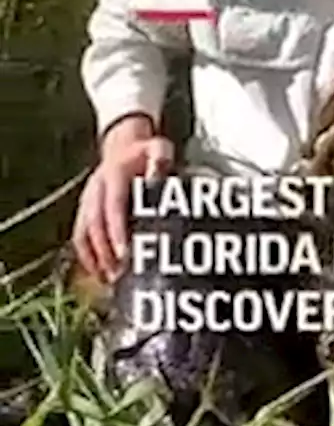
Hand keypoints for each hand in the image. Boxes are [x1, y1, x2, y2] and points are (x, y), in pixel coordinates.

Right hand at [72, 116, 173, 281]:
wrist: (123, 145)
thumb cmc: (146, 152)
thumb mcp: (159, 148)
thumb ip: (161, 160)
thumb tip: (159, 178)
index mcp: (112, 175)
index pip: (112, 205)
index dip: (116, 230)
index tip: (124, 251)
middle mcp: (95, 189)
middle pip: (95, 224)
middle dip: (105, 251)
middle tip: (120, 272)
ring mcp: (87, 200)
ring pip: (84, 232)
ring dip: (95, 258)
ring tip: (111, 279)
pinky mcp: (85, 211)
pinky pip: (80, 236)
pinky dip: (87, 257)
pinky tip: (100, 275)